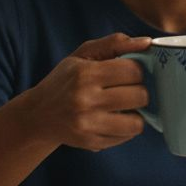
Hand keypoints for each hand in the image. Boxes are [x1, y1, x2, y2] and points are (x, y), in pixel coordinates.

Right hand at [19, 33, 152, 151]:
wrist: (38, 115)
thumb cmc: (65, 80)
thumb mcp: (83, 54)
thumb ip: (115, 43)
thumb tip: (147, 42)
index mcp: (85, 74)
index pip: (133, 71)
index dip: (136, 70)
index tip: (128, 72)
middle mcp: (86, 100)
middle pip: (140, 96)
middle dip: (139, 91)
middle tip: (128, 89)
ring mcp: (89, 125)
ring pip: (137, 122)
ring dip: (136, 113)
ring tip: (125, 107)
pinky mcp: (92, 142)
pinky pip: (127, 137)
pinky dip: (126, 127)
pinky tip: (115, 119)